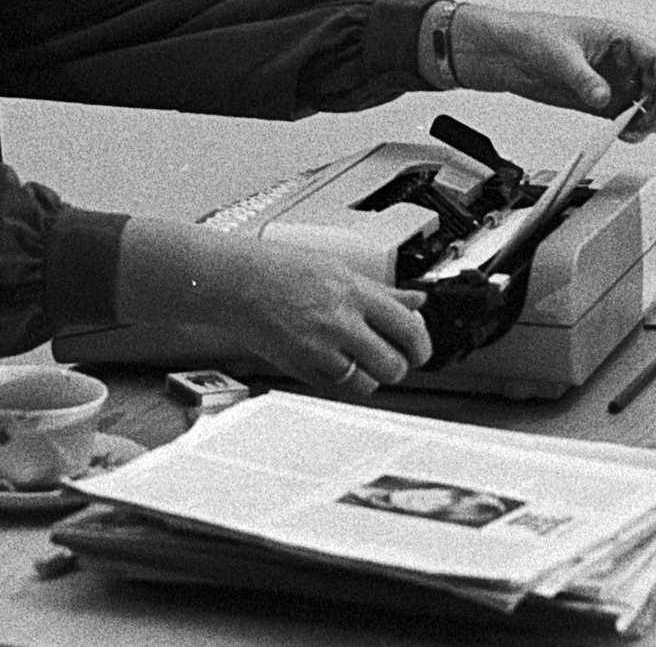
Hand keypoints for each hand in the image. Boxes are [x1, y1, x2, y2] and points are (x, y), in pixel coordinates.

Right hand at [117, 220, 431, 394]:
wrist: (234, 281)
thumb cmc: (278, 269)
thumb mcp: (336, 269)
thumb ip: (380, 292)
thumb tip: (416, 301)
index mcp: (353, 291)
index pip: (409, 328)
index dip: (421, 345)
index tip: (418, 348)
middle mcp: (340, 320)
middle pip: (394, 364)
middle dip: (398, 364)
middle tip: (391, 356)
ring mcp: (320, 348)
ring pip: (369, 382)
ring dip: (369, 375)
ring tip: (356, 358)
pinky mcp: (301, 368)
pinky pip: (338, 387)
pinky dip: (341, 380)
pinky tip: (331, 359)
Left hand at [447, 4, 655, 140]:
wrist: (506, 52)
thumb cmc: (532, 35)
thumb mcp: (558, 54)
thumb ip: (582, 77)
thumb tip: (603, 97)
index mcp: (619, 38)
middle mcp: (622, 61)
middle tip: (652, 122)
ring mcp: (613, 82)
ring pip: (649, 104)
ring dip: (650, 120)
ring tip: (635, 132)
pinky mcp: (600, 102)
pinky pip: (628, 118)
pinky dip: (633, 129)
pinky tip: (625, 135)